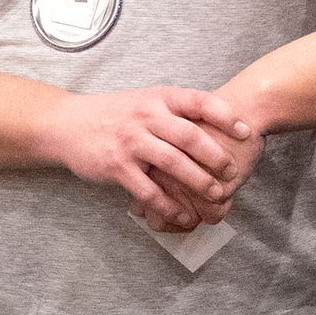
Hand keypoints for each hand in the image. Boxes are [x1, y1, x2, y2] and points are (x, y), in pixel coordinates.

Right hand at [46, 85, 254, 233]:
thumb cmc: (115, 114)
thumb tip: (221, 120)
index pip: (199, 101)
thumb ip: (176, 109)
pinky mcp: (117, 167)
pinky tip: (184, 216)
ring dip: (199, 182)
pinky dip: (170, 206)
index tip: (247, 132)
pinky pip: (149, 191)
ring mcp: (131, 142)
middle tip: (233, 172)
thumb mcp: (145, 100)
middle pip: (190, 136)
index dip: (226, 116)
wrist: (68, 125)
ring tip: (216, 196)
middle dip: (216, 156)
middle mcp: (145, 117)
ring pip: (173, 165)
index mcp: (158, 98)